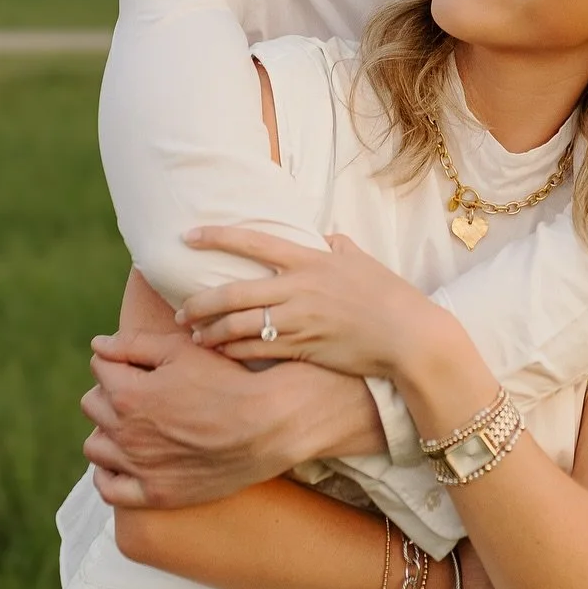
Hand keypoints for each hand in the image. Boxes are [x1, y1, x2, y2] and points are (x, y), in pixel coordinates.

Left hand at [81, 326, 381, 507]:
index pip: (100, 367)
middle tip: (143, 389)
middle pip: (93, 404)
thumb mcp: (181, 350)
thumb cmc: (228, 380)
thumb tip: (97, 344)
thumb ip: (132, 344)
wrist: (269, 423)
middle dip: (112, 391)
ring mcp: (139, 468)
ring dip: (107, 430)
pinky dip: (110, 472)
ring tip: (135, 423)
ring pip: (95, 446)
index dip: (121, 359)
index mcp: (128, 394)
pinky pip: (109, 488)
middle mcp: (125, 434)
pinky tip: (126, 460)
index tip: (143, 362)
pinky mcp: (155, 494)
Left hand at [176, 226, 446, 382]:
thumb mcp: (361, 261)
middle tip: (180, 312)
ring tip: (194, 336)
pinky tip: (219, 353)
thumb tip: (326, 236)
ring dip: (210, 332)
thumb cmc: (389, 295)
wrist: (407, 336)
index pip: (253, 241)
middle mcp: (296, 288)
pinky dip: (231, 351)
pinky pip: (255, 351)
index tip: (188, 235)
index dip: (216, 237)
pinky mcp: (300, 349)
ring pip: (238, 326)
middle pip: (232, 292)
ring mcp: (296, 321)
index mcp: (309, 260)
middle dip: (199, 303)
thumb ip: (339, 246)